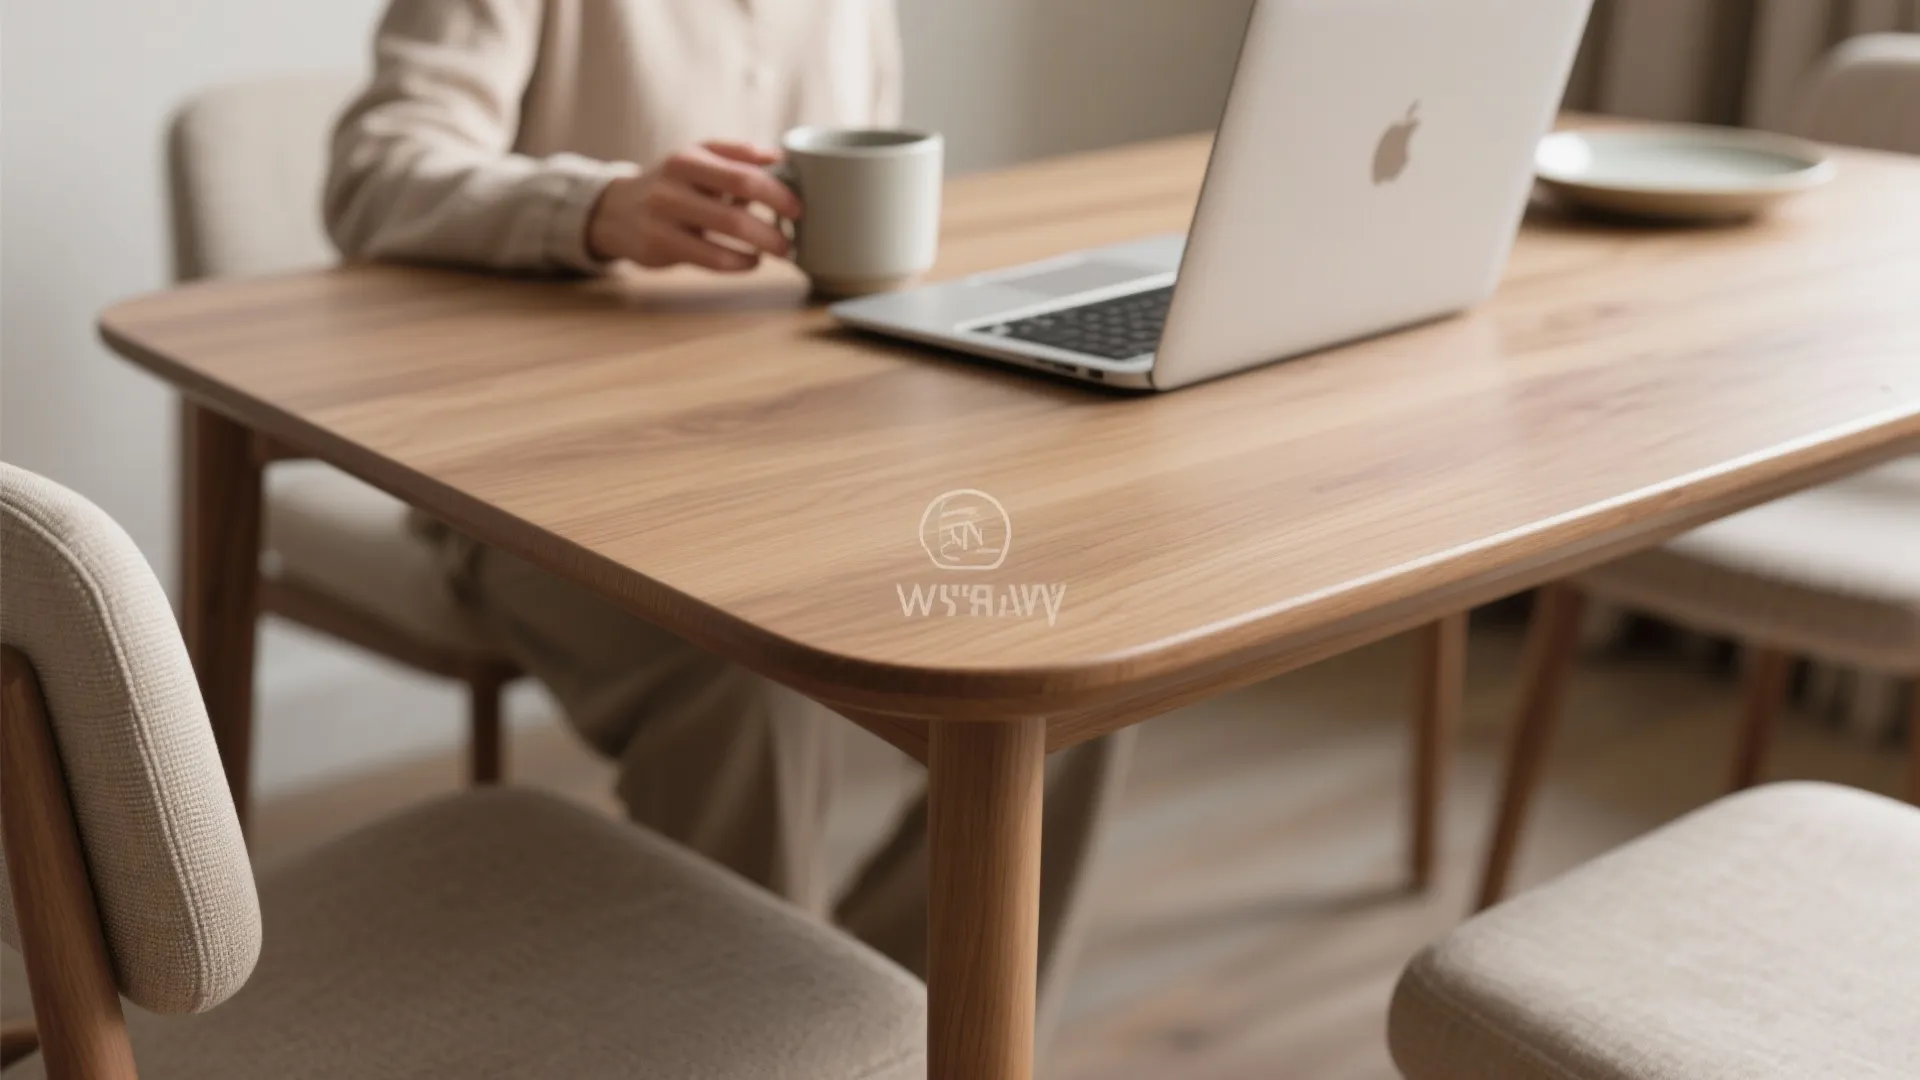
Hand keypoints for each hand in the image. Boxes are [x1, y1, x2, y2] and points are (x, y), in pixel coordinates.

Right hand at [585, 141, 802, 271]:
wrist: (615, 210)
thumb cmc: (669, 185)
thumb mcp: (694, 159)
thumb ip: (734, 155)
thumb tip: (778, 155)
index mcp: (687, 158)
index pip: (743, 174)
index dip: (776, 193)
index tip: (798, 208)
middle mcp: (672, 185)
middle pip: (736, 208)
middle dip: (772, 227)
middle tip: (791, 238)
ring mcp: (663, 217)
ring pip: (725, 235)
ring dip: (762, 246)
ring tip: (779, 251)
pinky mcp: (658, 245)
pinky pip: (711, 259)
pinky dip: (740, 263)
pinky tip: (751, 262)